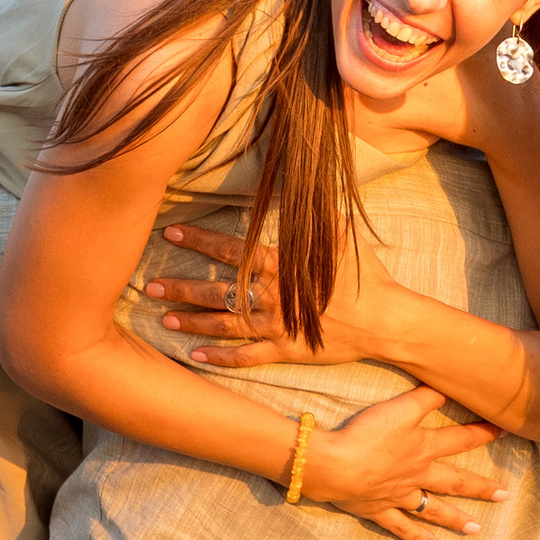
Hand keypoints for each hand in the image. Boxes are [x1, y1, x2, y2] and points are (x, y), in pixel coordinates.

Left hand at [146, 220, 408, 370]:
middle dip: (183, 287)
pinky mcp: (287, 351)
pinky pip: (248, 357)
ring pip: (226, 325)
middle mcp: (273, 297)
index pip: (231, 250)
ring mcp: (278, 327)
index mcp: (282, 266)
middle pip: (219, 291)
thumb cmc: (366, 275)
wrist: (387, 320)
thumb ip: (313, 213)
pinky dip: (221, 358)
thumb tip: (299, 181)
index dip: (199, 240)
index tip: (171, 232)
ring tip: (164, 319)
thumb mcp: (340, 235)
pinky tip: (196, 356)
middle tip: (152, 285)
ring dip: (193, 322)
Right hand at [296, 385, 510, 539]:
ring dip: (456, 519)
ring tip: (476, 530)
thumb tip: (449, 387)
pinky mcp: (379, 510)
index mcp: (423, 448)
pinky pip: (402, 527)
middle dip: (481, 487)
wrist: (335, 466)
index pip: (461, 439)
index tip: (507, 431)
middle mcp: (418, 475)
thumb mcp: (399, 408)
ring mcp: (400, 496)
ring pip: (434, 510)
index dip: (484, 433)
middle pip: (455, 482)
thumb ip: (425, 397)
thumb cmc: (366, 434)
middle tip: (504, 496)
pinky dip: (418, 538)